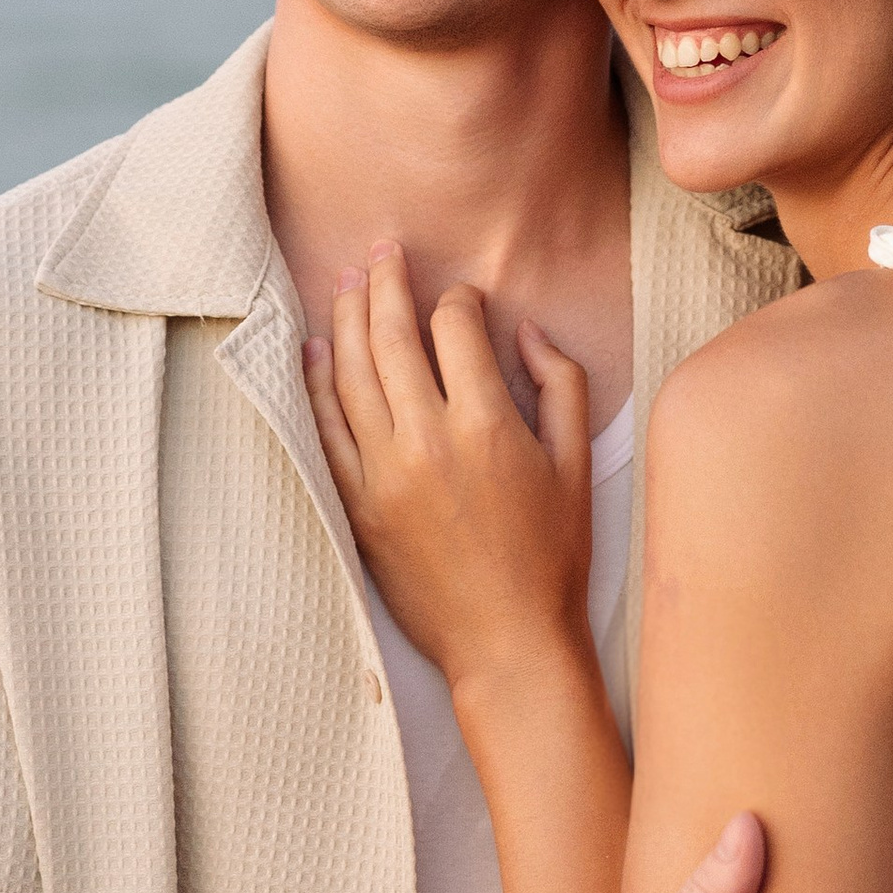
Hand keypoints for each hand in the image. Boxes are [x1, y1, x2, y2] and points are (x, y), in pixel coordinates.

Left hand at [305, 242, 591, 691]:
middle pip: (390, 337)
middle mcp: (428, 440)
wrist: (507, 641)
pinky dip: (316, 382)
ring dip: (345, 319)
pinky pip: (326, 429)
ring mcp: (384, 473)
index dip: (459, 300)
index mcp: (488, 425)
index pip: (454, 329)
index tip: (464, 298)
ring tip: (346, 281)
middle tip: (383, 250)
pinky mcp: (357, 504)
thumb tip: (524, 332)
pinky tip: (314, 348)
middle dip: (385, 284)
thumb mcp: (578, 464)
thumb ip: (560, 385)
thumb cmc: (554, 557)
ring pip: (350, 374)